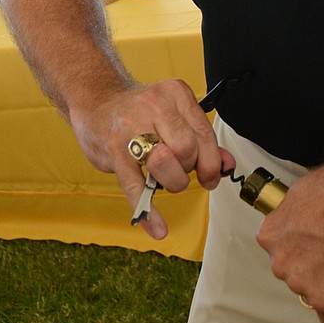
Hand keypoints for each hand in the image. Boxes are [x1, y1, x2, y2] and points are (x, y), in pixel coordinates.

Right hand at [71, 78, 235, 240]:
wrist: (96, 101)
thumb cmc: (139, 112)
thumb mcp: (173, 115)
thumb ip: (201, 139)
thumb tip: (227, 165)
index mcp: (175, 94)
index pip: (204, 133)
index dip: (211, 162)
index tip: (210, 177)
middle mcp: (154, 105)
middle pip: (187, 149)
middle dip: (189, 169)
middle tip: (179, 170)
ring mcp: (132, 126)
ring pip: (166, 163)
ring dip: (172, 182)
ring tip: (163, 179)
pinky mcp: (114, 149)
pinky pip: (135, 186)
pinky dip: (149, 211)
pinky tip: (157, 227)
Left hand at [256, 159, 323, 322]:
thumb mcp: (306, 190)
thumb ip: (296, 210)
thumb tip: (306, 217)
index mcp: (272, 234)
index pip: (283, 252)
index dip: (304, 250)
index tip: (318, 249)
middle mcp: (282, 262)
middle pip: (297, 274)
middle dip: (316, 268)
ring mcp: (303, 283)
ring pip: (316, 294)